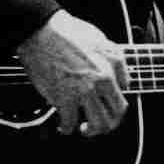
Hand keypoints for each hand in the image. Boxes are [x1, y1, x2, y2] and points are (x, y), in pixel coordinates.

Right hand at [16, 10, 129, 136]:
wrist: (41, 31)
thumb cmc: (67, 32)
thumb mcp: (101, 39)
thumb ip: (115, 60)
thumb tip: (121, 79)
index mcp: (111, 67)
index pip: (123, 96)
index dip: (114, 106)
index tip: (106, 107)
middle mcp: (101, 82)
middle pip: (116, 115)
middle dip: (109, 124)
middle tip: (99, 123)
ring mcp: (83, 92)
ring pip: (98, 125)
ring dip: (91, 131)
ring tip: (83, 128)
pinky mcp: (64, 99)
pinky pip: (70, 124)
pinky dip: (66, 128)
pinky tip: (63, 126)